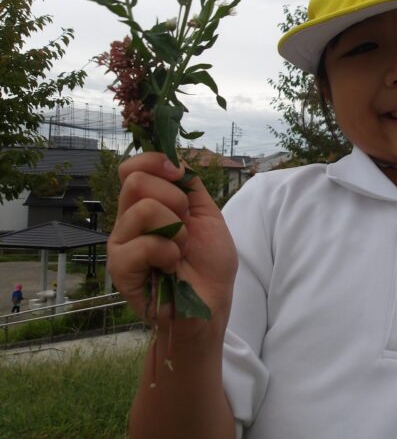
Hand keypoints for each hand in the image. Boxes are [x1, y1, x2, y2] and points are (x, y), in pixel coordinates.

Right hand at [107, 152, 237, 343]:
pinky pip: (141, 244)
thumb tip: (174, 159)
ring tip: (180, 250)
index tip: (177, 174)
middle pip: (135, 180)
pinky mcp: (120, 267)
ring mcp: (122, 243)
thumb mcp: (208, 214)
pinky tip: (172, 266)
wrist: (210, 304)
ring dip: (175, 229)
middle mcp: (129, 220)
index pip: (134, 168)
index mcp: (149, 205)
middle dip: (173, 199)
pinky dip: (167, 252)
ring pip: (141, 209)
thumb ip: (190, 185)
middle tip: (186, 225)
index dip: (155, 161)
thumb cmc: (209, 264)